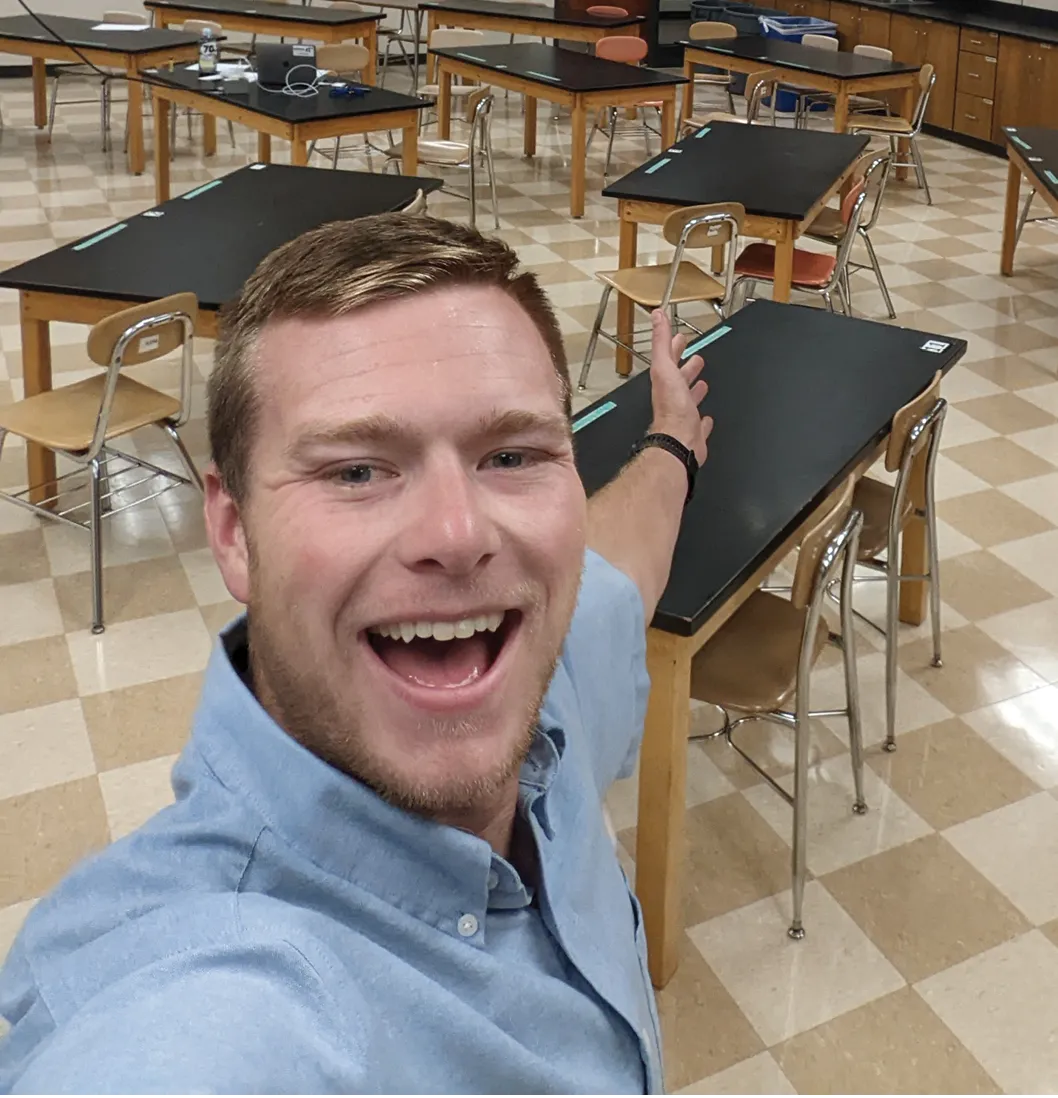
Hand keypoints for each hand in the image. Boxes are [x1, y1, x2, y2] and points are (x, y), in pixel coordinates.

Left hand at [648, 310, 713, 465]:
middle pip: (680, 380)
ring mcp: (683, 417)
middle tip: (697, 359)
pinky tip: (707, 419)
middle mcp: (672, 399)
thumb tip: (656, 315)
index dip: (673, 348)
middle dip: (687, 368)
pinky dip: (703, 421)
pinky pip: (699, 425)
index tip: (680, 338)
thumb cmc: (672, 408)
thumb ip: (660, 341)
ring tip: (703, 384)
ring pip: (689, 401)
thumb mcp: (664, 368)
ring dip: (694, 391)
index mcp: (666, 383)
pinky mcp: (693, 434)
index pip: (669, 361)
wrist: (678, 442)